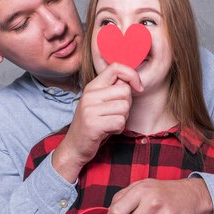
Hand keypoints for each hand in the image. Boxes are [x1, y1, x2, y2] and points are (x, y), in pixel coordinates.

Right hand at [52, 63, 142, 182]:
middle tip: (114, 114)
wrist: (75, 146)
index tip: (138, 87)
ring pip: (124, 107)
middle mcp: (90, 95)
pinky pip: (120, 122)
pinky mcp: (93, 124)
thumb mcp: (100, 102)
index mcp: (92, 86)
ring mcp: (90, 109)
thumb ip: (113, 90)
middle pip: (125, 90)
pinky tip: (108, 131)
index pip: (116, 67)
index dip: (132, 75)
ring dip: (122, 119)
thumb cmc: (93, 124)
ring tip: (109, 123)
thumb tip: (132, 81)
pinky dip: (118, 129)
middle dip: (127, 105)